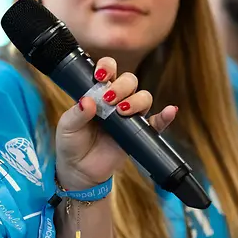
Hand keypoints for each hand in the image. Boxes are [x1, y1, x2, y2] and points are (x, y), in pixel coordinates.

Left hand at [54, 57, 176, 190]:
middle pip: (129, 81)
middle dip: (122, 85)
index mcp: (97, 92)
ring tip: (121, 112)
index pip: (108, 70)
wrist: (79, 170)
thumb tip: (88, 101)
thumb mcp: (67, 127)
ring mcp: (129, 115)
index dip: (108, 66)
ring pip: (143, 97)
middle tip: (109, 99)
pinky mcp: (139, 133)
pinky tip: (170, 111)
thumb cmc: (71, 143)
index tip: (101, 75)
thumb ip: (77, 114)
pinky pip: (156, 123)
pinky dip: (165, 116)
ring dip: (136, 100)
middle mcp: (116, 100)